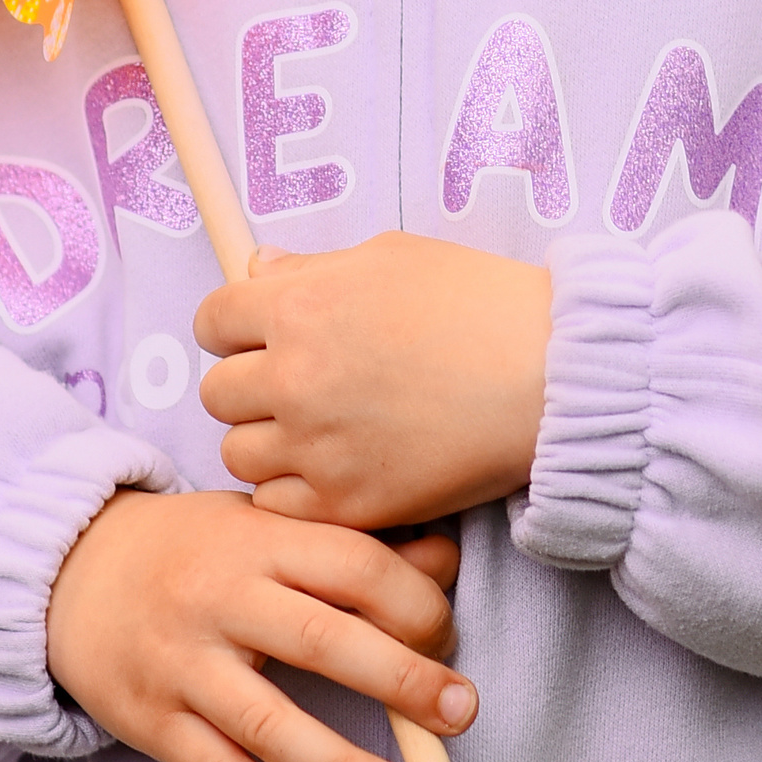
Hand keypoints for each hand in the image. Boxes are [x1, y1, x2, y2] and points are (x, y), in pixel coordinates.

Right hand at [44, 489, 467, 761]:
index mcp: (259, 538)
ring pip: (271, 722)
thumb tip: (445, 559)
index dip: (411, 602)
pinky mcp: (155, 721)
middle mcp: (222, 598)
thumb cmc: (193, 546)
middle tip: (461, 714)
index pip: (352, 565)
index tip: (448, 637)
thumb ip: (348, 545)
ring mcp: (185, 664)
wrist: (69, 568)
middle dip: (400, 680)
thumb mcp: (264, 523)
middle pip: (322, 640)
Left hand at [197, 232, 553, 527]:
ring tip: (317, 429)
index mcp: (300, 306)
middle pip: (218, 393)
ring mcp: (318, 446)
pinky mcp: (349, 503)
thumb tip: (258, 269)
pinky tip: (334, 467)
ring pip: (239, 454)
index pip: (211, 321)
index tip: (258, 334)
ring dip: (267, 441)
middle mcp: (296, 377)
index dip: (233, 327)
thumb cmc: (477, 301)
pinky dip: (294, 491)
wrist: (549, 375)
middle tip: (294, 383)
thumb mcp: (390, 256)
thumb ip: (312, 268)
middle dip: (248, 385)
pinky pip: (277, 506)